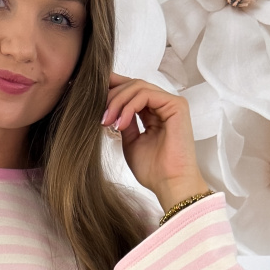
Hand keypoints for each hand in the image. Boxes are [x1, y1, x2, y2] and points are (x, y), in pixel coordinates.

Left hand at [102, 71, 204, 212]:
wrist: (169, 184)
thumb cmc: (153, 170)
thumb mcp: (129, 142)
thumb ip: (123, 121)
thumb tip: (108, 106)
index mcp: (154, 112)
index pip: (132, 91)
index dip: (112, 89)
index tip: (92, 97)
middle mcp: (163, 105)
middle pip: (133, 85)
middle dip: (112, 96)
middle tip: (100, 116)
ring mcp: (171, 103)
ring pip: (138, 87)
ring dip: (117, 102)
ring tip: (107, 121)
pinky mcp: (177, 105)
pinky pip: (146, 94)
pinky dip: (129, 106)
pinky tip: (120, 123)